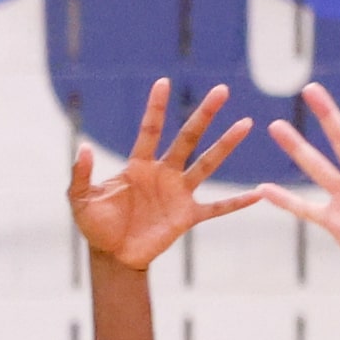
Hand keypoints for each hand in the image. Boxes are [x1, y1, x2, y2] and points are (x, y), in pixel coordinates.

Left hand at [71, 79, 260, 269]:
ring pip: (207, 164)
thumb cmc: (96, 226)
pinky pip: (216, 208)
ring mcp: (178, 194)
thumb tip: (85, 148)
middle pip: (188, 138)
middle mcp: (163, 173)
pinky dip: (236, 203)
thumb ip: (81, 174)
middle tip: (222, 90)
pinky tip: (258, 194)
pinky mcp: (187, 217)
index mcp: (139, 165)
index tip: (164, 81)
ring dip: (226, 146)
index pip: (150, 130)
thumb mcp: (80, 199)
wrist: (113, 257)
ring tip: (245, 124)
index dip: (156, 107)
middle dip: (204, 115)